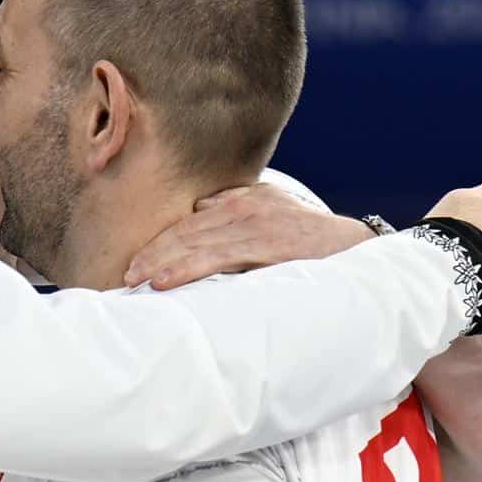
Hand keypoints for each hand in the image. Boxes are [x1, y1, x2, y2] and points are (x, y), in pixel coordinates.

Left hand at [126, 183, 370, 288]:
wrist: (357, 246)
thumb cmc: (313, 236)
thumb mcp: (273, 211)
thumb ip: (237, 209)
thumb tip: (201, 212)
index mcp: (241, 201)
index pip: (188, 222)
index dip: (159, 242)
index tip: (136, 262)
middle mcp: (242, 209)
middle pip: (183, 232)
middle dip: (151, 253)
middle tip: (124, 276)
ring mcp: (253, 226)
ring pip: (193, 244)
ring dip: (159, 262)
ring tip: (135, 280)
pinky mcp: (265, 246)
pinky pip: (217, 258)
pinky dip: (186, 268)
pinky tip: (164, 280)